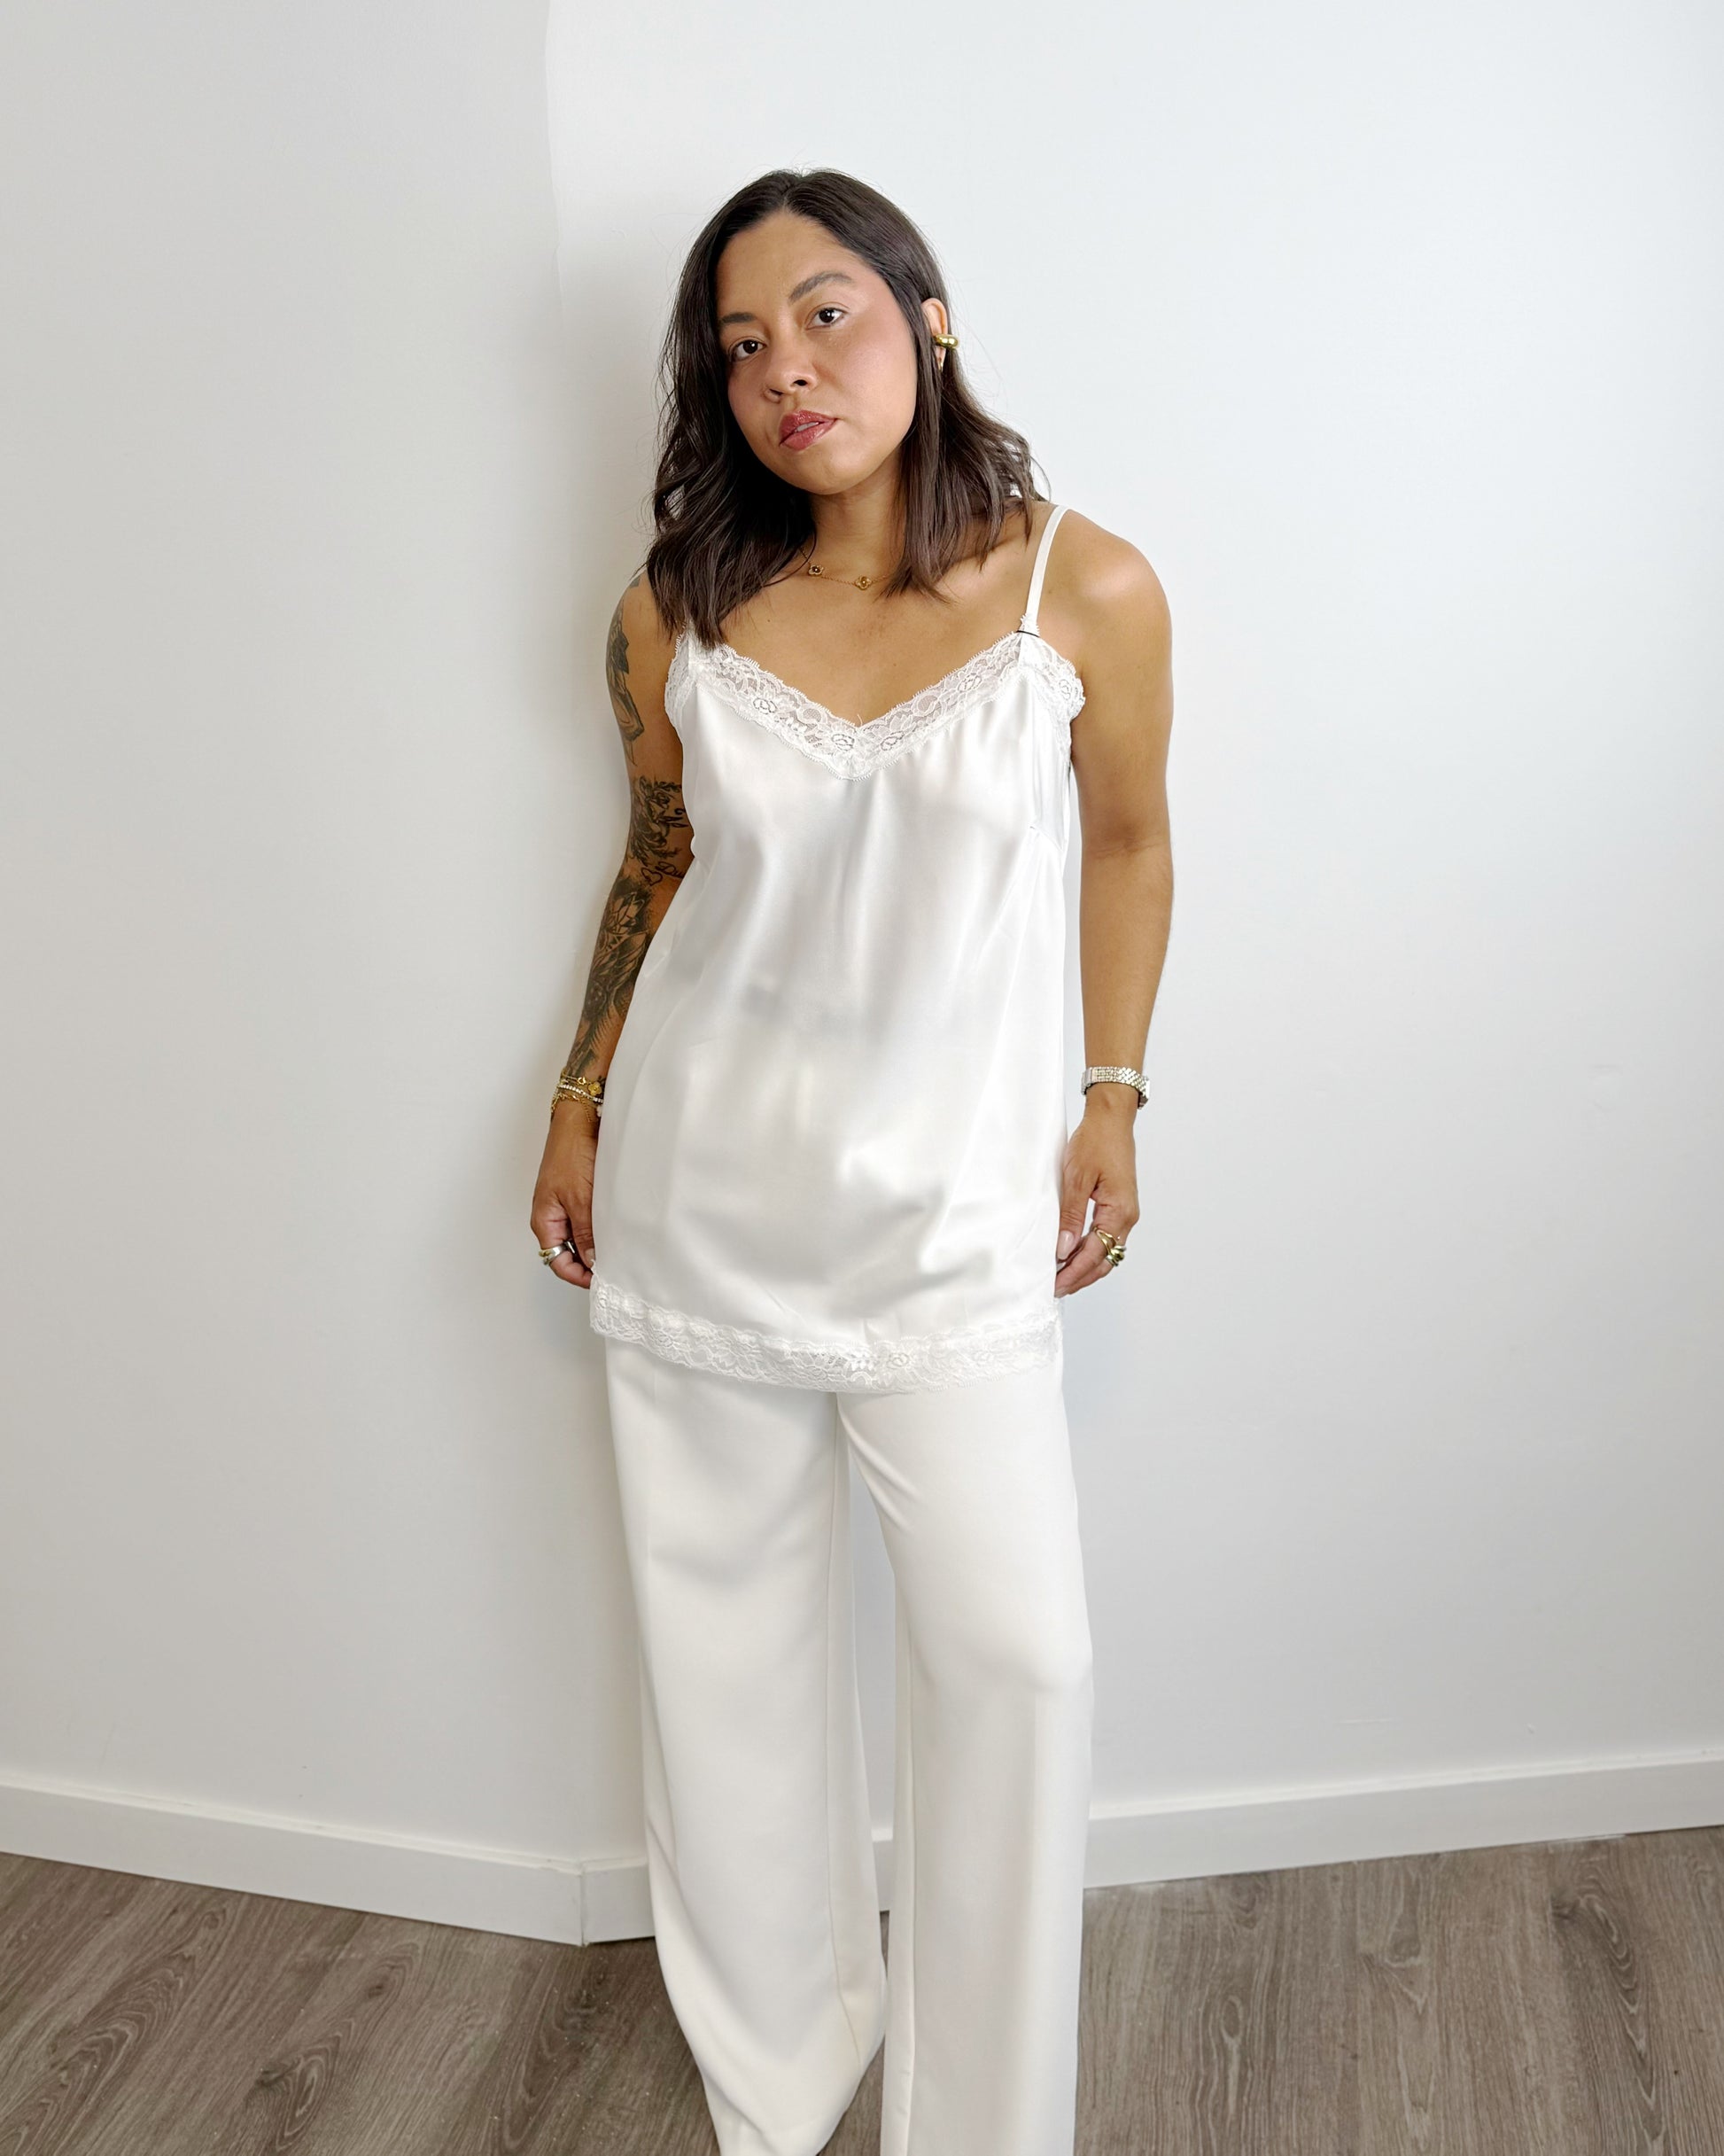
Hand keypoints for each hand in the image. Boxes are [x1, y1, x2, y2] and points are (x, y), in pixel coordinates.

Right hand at [532, 1099, 599, 1288]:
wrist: (580, 1118)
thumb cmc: (571, 1152)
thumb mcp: (580, 1198)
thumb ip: (586, 1233)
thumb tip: (591, 1262)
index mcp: (545, 1221)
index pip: (558, 1262)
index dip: (579, 1276)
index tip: (602, 1280)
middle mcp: (553, 1216)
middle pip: (569, 1253)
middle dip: (590, 1262)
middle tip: (615, 1267)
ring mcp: (565, 1205)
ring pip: (581, 1237)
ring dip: (597, 1244)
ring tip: (619, 1248)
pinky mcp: (578, 1194)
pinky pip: (588, 1219)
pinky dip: (601, 1227)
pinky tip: (618, 1227)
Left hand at [1054, 1092, 1140, 1295]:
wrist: (1111, 1119)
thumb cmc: (1095, 1142)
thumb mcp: (1076, 1178)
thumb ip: (1071, 1216)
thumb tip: (1064, 1249)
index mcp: (1119, 1212)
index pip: (1095, 1254)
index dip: (1073, 1272)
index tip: (1055, 1285)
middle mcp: (1127, 1217)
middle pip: (1105, 1260)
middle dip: (1080, 1277)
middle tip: (1055, 1289)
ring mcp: (1125, 1213)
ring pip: (1107, 1252)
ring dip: (1085, 1267)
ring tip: (1062, 1277)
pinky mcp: (1119, 1207)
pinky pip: (1106, 1238)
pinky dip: (1090, 1251)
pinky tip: (1073, 1255)